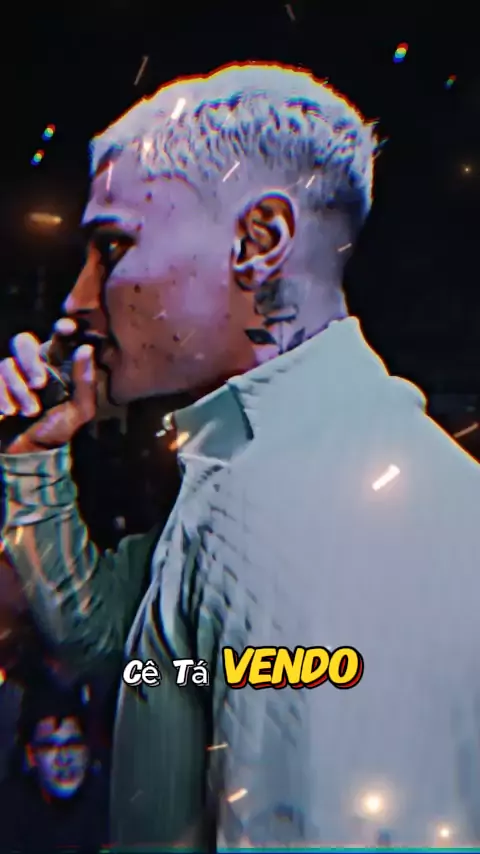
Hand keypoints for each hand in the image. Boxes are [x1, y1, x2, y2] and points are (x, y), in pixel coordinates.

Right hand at [0, 320, 96, 453]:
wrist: (28, 454)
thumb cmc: (57, 429)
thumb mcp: (79, 411)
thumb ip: (85, 382)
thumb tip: (85, 348)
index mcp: (55, 366)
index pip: (57, 338)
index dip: (61, 328)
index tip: (66, 328)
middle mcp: (30, 365)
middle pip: (22, 341)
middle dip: (29, 360)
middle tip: (39, 383)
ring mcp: (9, 376)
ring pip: (6, 364)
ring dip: (18, 389)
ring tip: (28, 411)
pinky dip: (1, 396)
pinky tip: (7, 413)